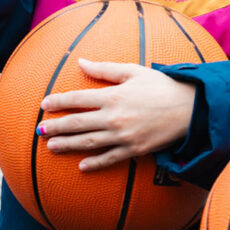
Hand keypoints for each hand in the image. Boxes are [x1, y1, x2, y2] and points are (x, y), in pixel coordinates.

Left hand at [38, 58, 195, 171]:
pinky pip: (110, 158)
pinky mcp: (134, 150)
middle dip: (56, 127)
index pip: (78, 99)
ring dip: (68, 145)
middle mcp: (115, 117)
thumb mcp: (134, 71)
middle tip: (39, 131)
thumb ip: (105, 69)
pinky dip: (95, 163)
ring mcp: (124, 136)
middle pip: (78, 123)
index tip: (44, 105)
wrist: (190, 108)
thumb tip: (80, 62)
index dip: (59, 102)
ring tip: (51, 147)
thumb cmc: (162, 85)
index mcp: (114, 96)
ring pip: (89, 143)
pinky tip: (82, 167)